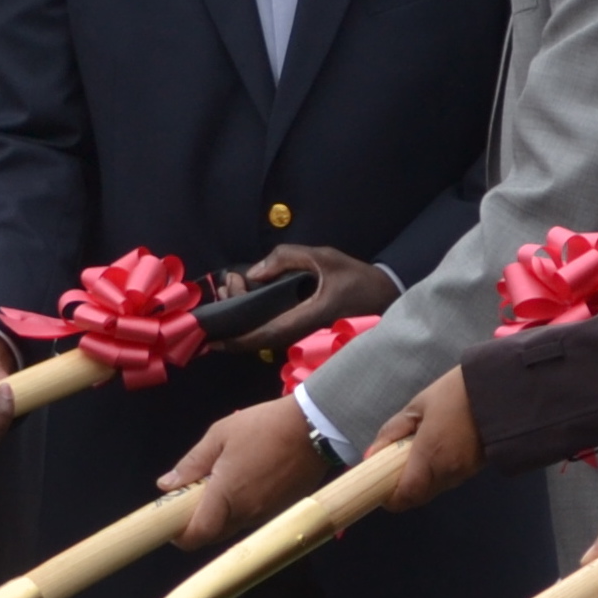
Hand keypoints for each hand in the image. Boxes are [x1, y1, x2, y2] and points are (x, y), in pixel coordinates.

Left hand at [158, 397, 328, 546]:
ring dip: (222, 514)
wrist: (316, 426)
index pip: (197, 535)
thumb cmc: (263, 426)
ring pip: (234, 527)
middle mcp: (246, 514)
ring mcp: (267, 516)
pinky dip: (243, 508)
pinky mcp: (283, 511)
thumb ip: (192, 463)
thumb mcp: (220, 435)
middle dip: (198, 522)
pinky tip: (249, 481)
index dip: (180, 535)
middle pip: (213, 535)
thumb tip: (166, 485)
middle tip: (195, 495)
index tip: (172, 519)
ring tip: (225, 481)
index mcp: (226, 496)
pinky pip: (254, 518)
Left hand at [225, 242, 394, 354]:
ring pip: (264, 334)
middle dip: (235, 315)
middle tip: (229, 282)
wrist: (384, 296)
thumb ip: (285, 258)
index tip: (213, 338)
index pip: (264, 335)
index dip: (236, 339)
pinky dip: (255, 315)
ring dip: (244, 313)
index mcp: (306, 319)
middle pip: (258, 338)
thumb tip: (253, 273)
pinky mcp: (304, 331)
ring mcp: (302, 335)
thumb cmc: (356, 278)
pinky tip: (249, 293)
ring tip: (235, 284)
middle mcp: (301, 334)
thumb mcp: (322, 258)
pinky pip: (272, 329)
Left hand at [377, 367, 482, 509]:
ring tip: (418, 451)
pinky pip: (448, 480)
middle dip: (403, 487)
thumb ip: (393, 431)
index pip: (405, 496)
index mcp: (430, 455)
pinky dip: (437, 472)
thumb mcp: (418, 405)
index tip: (379, 486)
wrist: (503, 389)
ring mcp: (464, 473)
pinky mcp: (475, 470)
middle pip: (418, 496)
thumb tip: (371, 455)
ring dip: (420, 479)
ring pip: (433, 489)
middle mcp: (447, 472)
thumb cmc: (456, 392)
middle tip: (394, 465)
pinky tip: (438, 449)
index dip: (389, 498)